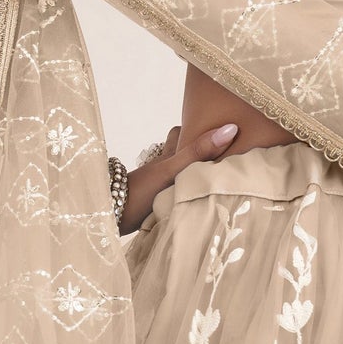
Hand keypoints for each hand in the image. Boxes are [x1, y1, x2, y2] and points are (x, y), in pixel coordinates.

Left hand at [122, 120, 241, 230]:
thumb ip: (198, 152)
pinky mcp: (155, 202)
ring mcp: (158, 185)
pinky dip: (183, 193)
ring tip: (212, 179)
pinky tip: (193, 201)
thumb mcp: (174, 169)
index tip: (214, 128)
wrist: (113, 217)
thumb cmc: (142, 191)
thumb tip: (229, 130)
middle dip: (195, 150)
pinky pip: (173, 192)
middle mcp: (163, 167)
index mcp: (169, 155)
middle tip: (218, 154)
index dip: (195, 127)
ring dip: (190, 174)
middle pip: (179, 151)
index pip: (182, 133)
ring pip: (176, 172)